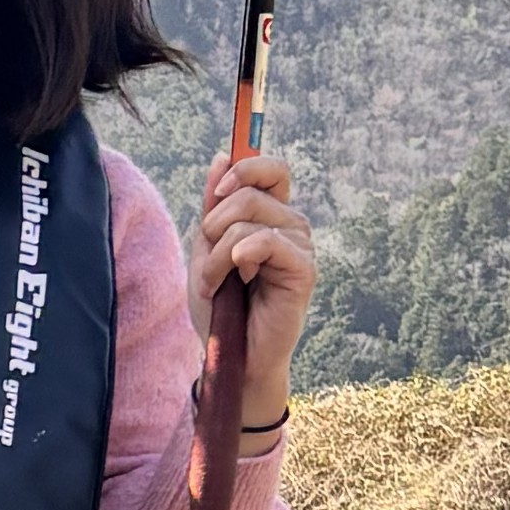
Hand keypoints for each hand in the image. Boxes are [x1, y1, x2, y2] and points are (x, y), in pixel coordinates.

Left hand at [190, 145, 316, 400]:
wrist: (228, 353)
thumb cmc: (219, 306)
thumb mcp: (205, 248)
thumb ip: (214, 204)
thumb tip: (221, 156)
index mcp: (271, 217)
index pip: (273, 170)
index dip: (245, 169)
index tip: (218, 192)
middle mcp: (291, 227)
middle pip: (250, 193)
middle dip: (214, 224)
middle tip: (209, 260)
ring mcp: (301, 247)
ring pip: (250, 221)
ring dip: (217, 253)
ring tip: (216, 283)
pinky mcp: (304, 270)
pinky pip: (267, 242)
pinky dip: (237, 258)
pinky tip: (237, 282)